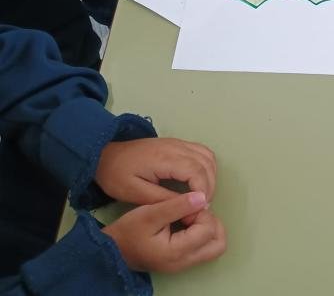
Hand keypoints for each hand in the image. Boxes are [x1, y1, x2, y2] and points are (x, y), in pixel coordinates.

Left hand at [95, 138, 217, 206]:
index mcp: (165, 159)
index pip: (197, 171)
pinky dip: (207, 167)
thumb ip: (163, 199)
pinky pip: (202, 152)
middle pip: (206, 163)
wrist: (104, 154)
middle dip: (209, 186)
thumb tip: (189, 205)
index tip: (199, 209)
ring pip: (208, 156)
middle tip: (201, 207)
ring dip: (210, 176)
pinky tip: (199, 181)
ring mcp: (178, 143)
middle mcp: (176, 147)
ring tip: (201, 196)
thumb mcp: (134, 193)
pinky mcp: (178, 144)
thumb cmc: (116, 175)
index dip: (203, 190)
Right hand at [104, 192, 226, 272]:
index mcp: (177, 252)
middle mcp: (184, 262)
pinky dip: (202, 234)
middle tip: (194, 212)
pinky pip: (203, 248)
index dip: (202, 213)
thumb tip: (203, 197)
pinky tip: (187, 223)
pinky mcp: (181, 261)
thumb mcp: (150, 213)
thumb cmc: (128, 231)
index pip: (208, 230)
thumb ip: (177, 205)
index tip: (186, 205)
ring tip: (190, 217)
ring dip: (209, 229)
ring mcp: (183, 264)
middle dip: (212, 223)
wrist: (111, 250)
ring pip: (213, 247)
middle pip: (218, 244)